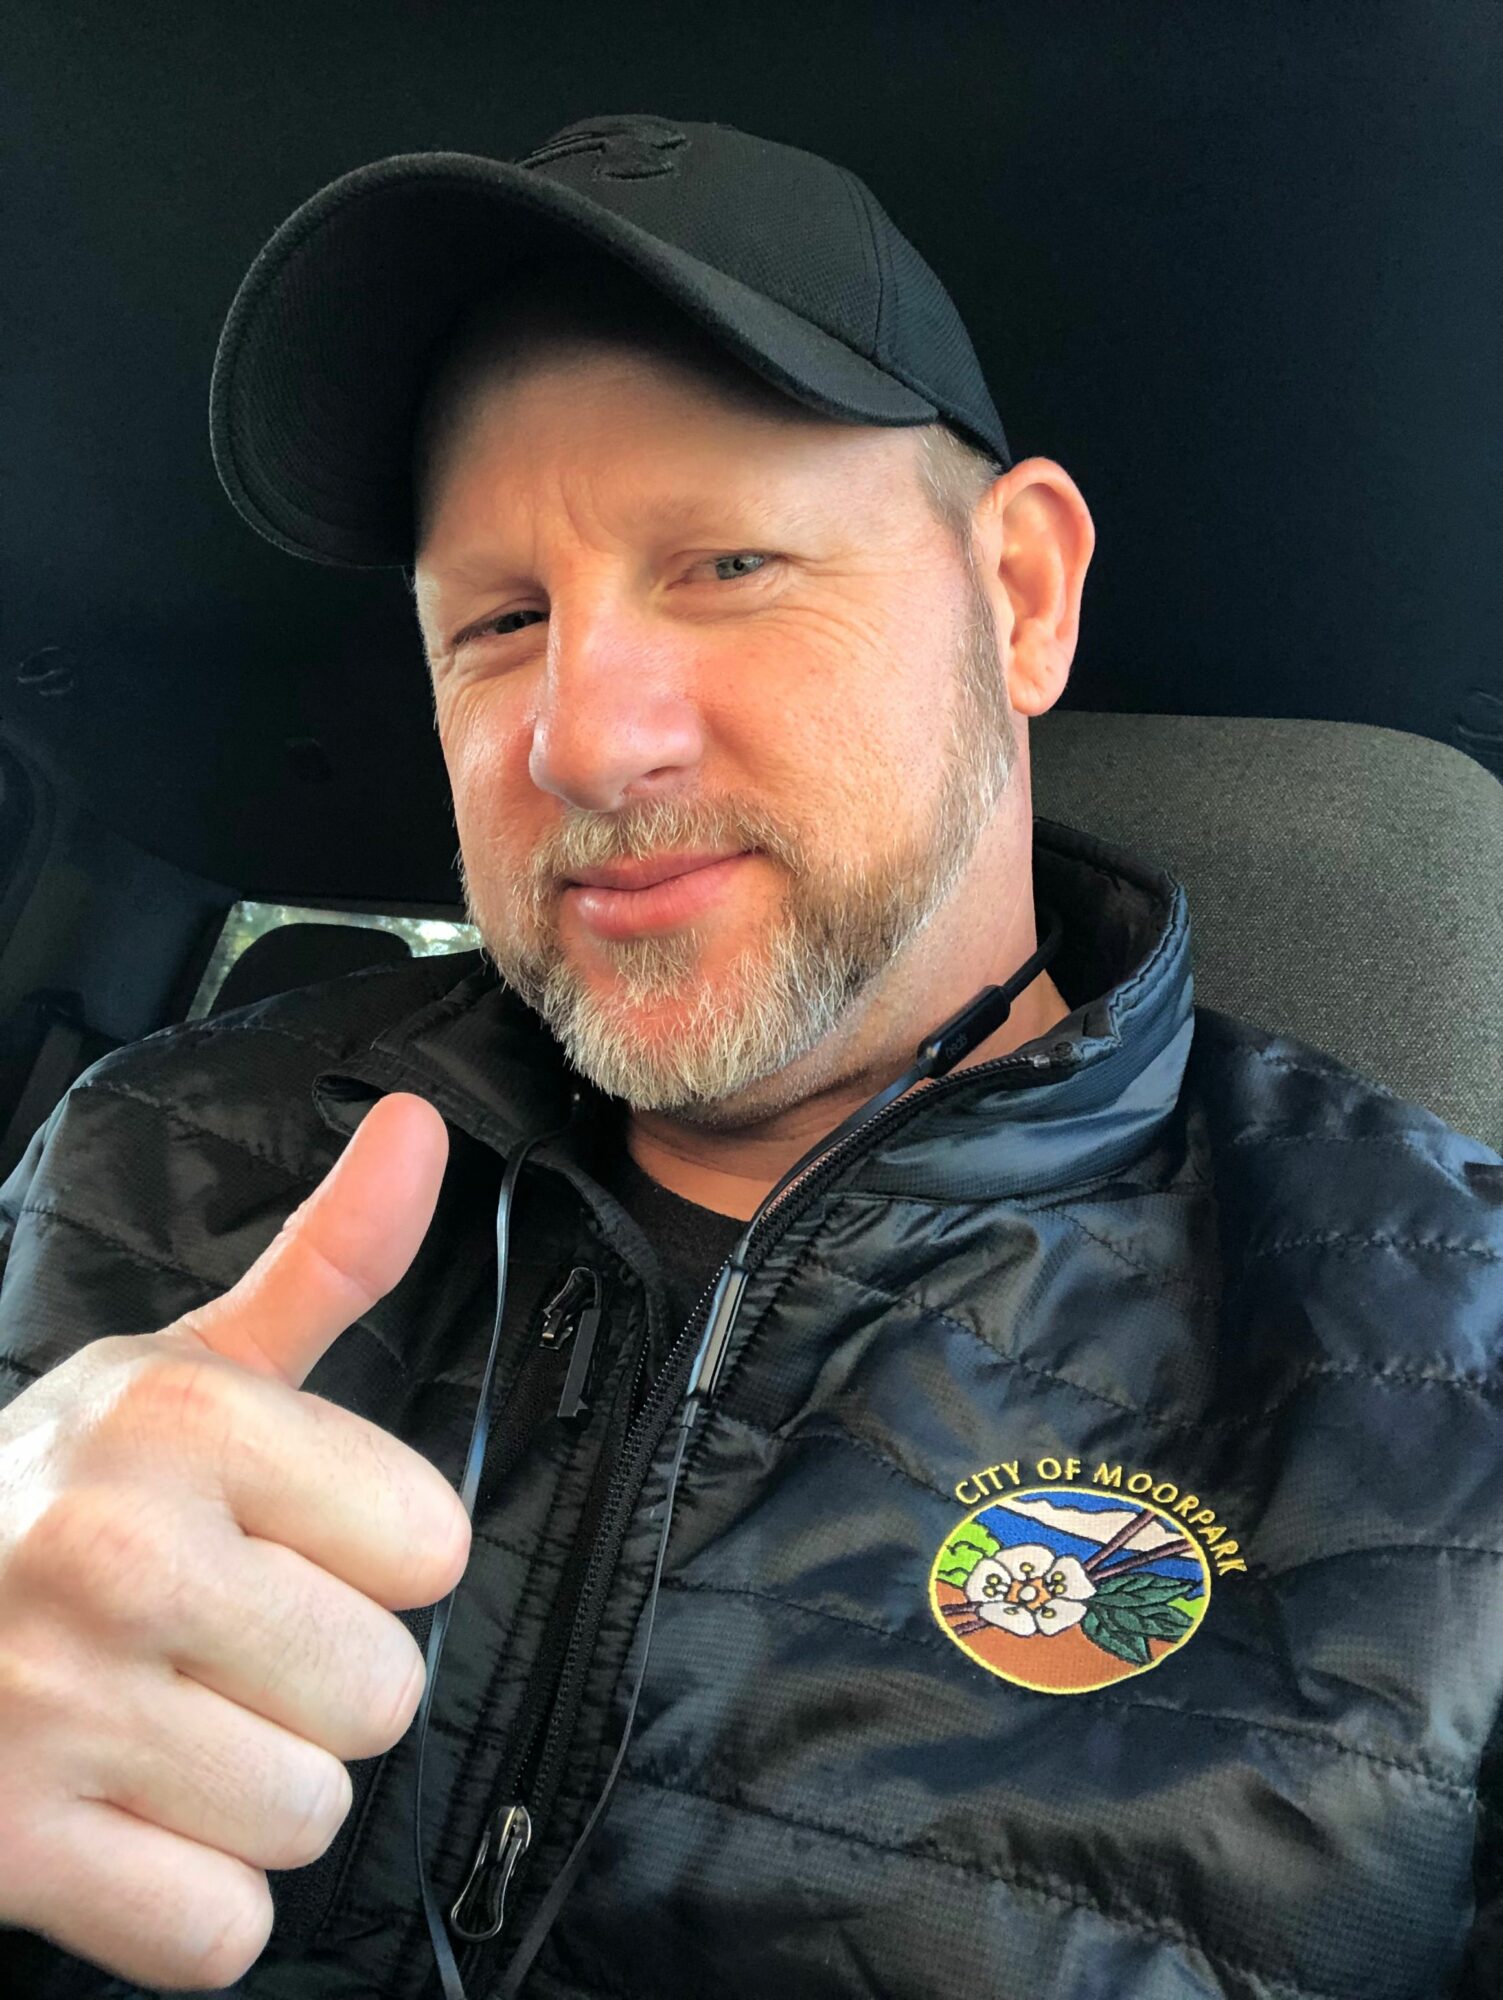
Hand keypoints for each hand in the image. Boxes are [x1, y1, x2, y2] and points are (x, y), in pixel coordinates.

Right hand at [0, 1091, 467, 1989]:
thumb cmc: (58, 1492)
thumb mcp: (184, 1367)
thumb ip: (329, 1263)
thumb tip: (423, 1130)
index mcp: (180, 1416)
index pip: (434, 1544)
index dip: (372, 1559)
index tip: (284, 1543)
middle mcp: (115, 1550)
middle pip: (385, 1691)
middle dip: (316, 1685)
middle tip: (213, 1646)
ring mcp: (50, 1708)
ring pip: (310, 1815)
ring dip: (253, 1795)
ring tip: (163, 1725)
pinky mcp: (6, 1852)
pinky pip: (220, 1932)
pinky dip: (185, 1902)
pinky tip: (123, 1820)